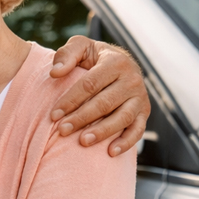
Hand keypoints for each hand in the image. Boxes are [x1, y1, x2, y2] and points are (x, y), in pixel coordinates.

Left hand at [50, 36, 149, 156]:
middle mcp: (132, 79)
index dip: (71, 100)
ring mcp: (140, 97)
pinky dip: (126, 142)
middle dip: (82, 118)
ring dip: (102, 132)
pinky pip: (138, 130)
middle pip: (105, 103)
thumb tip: (55, 72)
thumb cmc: (92, 58)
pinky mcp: (145, 112)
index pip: (90, 84)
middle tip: (62, 130)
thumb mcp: (80, 47)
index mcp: (116, 61)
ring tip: (83, 141)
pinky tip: (111, 152)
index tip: (53, 115)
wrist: (118, 64)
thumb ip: (67, 54)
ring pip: (122, 118)